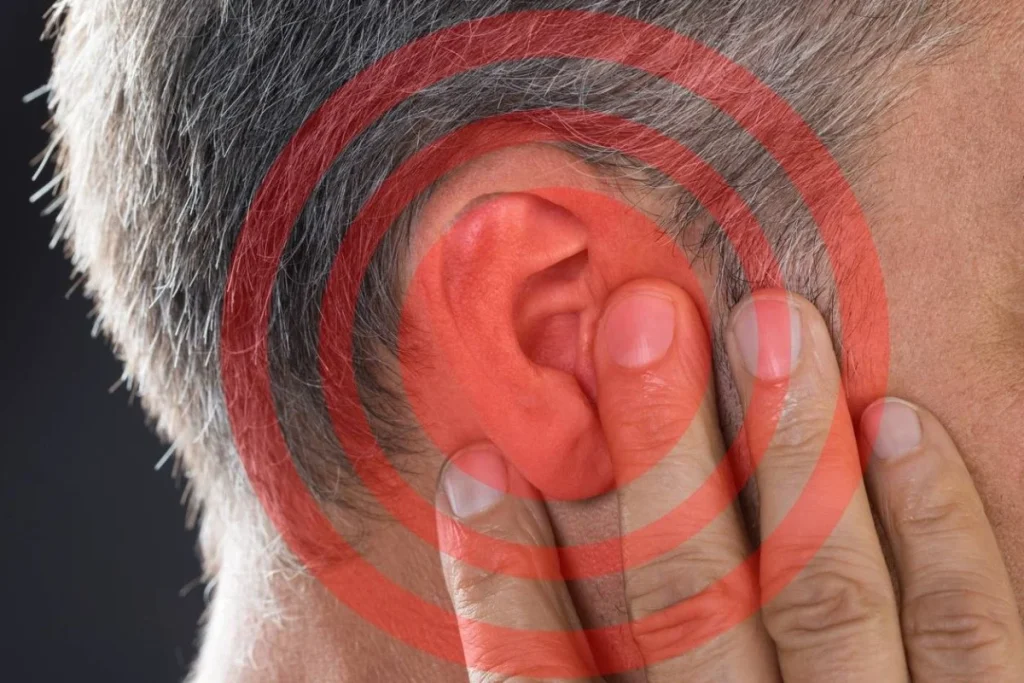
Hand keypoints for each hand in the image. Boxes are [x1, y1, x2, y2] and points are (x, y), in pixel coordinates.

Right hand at [434, 281, 1023, 680]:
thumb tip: (511, 566)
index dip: (499, 578)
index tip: (472, 465)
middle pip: (687, 612)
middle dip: (660, 456)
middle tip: (641, 321)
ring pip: (828, 602)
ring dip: (794, 457)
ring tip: (771, 326)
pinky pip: (969, 635)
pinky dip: (940, 526)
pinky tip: (898, 420)